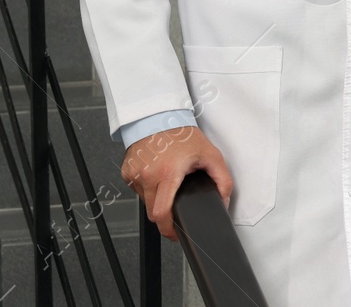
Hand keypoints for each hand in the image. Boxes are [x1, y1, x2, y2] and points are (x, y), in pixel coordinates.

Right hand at [120, 125, 234, 240]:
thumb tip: (224, 201)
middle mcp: (148, 175)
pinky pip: (138, 189)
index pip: (162, 214)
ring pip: (145, 201)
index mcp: (168, 173)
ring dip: (157, 198)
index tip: (176, 233)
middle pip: (153, 213)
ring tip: (168, 181)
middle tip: (176, 206)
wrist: (159, 116)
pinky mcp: (127, 172)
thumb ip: (222, 180)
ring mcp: (135, 174)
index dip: (169, 229)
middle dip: (166, 215)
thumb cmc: (182, 134)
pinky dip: (148, 187)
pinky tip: (157, 174)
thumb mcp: (211, 155)